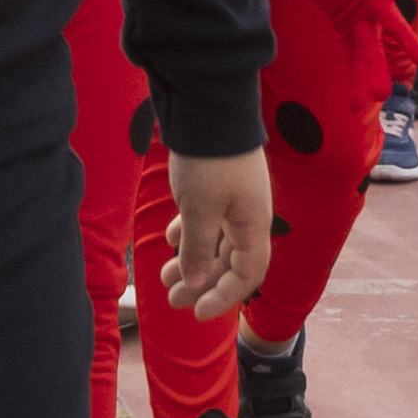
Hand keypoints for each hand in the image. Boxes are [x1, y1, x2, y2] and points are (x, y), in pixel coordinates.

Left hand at [164, 146, 274, 320]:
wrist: (206, 105)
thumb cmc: (208, 161)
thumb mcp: (200, 210)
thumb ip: (199, 250)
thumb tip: (196, 284)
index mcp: (254, 224)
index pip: (248, 275)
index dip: (224, 297)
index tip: (196, 312)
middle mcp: (248, 214)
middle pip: (229, 261)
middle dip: (202, 283)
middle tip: (171, 299)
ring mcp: (233, 198)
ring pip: (215, 241)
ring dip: (192, 260)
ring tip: (164, 274)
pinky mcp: (217, 184)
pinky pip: (207, 219)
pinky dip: (190, 233)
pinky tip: (170, 237)